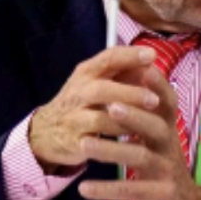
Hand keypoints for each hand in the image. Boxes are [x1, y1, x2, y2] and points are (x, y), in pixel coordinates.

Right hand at [29, 46, 159, 171]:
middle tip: (154, 100)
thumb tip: (151, 60)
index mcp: (87, 73)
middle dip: (130, 94)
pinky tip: (131, 143)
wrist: (46, 131)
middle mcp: (78, 92)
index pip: (108, 58)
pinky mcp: (73, 141)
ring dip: (125, 122)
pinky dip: (114, 144)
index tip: (152, 55)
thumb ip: (121, 71)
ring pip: (100, 119)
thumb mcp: (94, 80)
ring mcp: (73, 118)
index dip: (130, 56)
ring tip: (147, 124)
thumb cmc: (80, 101)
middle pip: (102, 90)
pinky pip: (96, 144)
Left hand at [77, 67, 200, 199]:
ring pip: (141, 157)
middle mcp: (171, 146)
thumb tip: (134, 73)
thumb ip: (146, 112)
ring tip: (84, 144)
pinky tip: (84, 188)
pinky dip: (107, 190)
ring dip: (112, 149)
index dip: (157, 84)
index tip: (140, 68)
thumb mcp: (158, 139)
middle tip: (109, 106)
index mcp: (168, 128)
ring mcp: (167, 171)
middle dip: (134, 115)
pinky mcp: (161, 196)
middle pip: (156, 126)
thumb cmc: (162, 166)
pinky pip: (132, 190)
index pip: (166, 101)